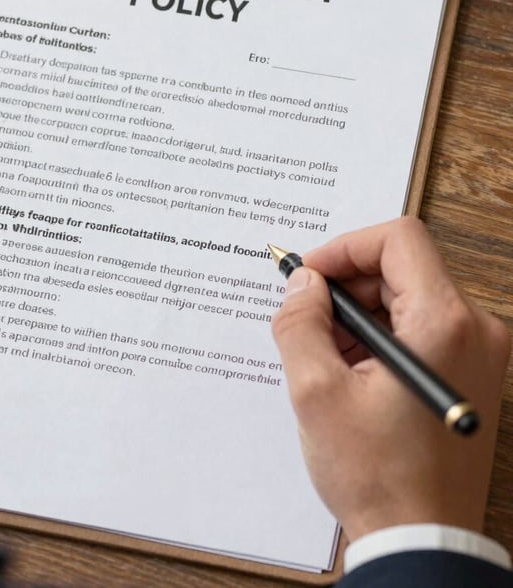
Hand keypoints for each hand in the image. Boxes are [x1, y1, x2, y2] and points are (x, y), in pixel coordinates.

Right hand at [271, 216, 509, 541]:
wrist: (422, 540)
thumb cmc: (378, 474)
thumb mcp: (317, 392)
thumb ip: (301, 323)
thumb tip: (301, 284)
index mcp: (444, 324)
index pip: (398, 239)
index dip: (345, 248)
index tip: (310, 276)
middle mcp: (474, 330)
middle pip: (402, 268)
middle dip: (346, 286)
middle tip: (306, 318)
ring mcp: (478, 354)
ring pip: (408, 298)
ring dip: (359, 314)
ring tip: (325, 356)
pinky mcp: (470, 373)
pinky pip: (420, 329)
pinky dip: (379, 337)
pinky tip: (348, 372)